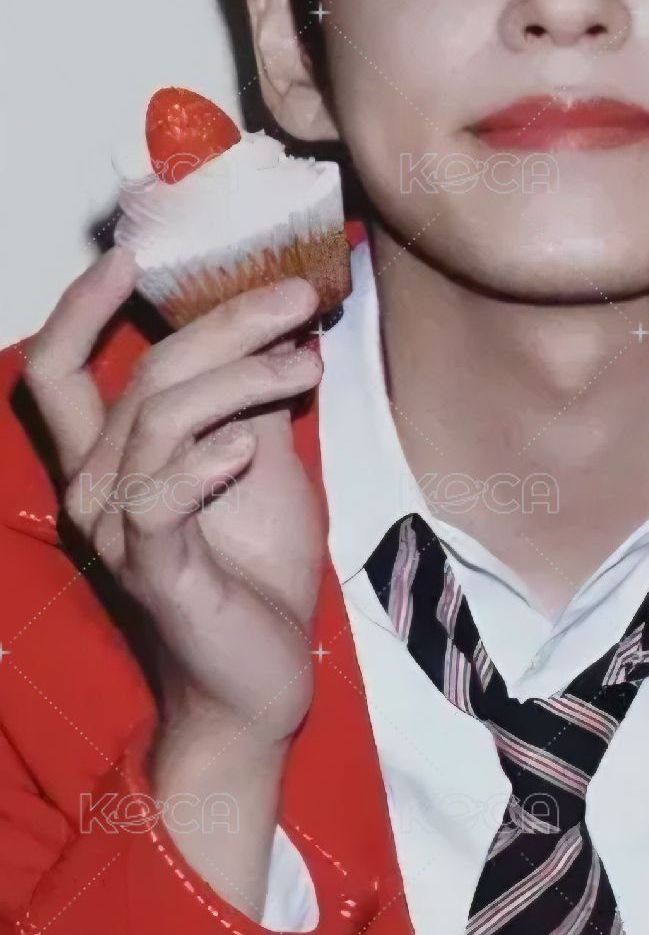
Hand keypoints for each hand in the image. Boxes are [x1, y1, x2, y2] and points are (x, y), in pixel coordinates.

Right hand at [23, 246, 326, 913]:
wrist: (264, 679)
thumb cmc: (255, 565)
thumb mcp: (258, 456)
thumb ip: (249, 392)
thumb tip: (276, 312)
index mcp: (108, 458)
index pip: (56, 372)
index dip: (80, 308)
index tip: (131, 255)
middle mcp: (95, 491)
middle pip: (142, 377)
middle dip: (224, 322)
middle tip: (296, 294)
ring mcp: (119, 535)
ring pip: (161, 421)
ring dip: (242, 377)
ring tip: (304, 361)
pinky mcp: (155, 574)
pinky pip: (161, 501)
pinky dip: (206, 463)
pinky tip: (252, 443)